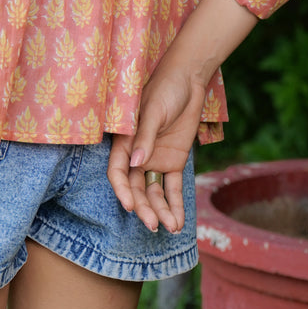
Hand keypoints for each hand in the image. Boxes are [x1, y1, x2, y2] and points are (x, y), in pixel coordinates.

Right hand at [107, 64, 207, 234]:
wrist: (189, 80)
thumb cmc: (165, 89)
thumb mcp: (154, 111)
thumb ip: (145, 137)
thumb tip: (135, 163)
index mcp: (126, 141)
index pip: (117, 171)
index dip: (121, 190)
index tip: (129, 206)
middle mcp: (138, 155)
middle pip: (136, 187)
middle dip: (143, 207)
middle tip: (153, 225)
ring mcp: (156, 159)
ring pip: (154, 192)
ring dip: (161, 210)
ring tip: (171, 228)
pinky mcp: (174, 161)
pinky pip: (172, 187)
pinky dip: (175, 204)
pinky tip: (179, 222)